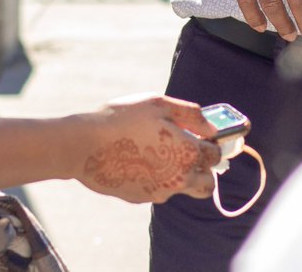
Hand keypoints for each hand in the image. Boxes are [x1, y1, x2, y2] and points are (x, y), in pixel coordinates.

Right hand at [76, 95, 219, 204]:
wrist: (86, 146)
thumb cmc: (123, 118)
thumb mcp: (159, 104)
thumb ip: (190, 114)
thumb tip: (211, 127)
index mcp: (186, 153)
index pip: (216, 155)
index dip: (213, 142)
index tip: (205, 135)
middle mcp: (178, 179)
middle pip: (207, 183)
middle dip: (205, 169)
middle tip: (189, 150)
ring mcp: (159, 193)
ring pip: (183, 189)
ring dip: (181, 174)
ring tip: (158, 150)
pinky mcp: (141, 198)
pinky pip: (159, 190)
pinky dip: (157, 178)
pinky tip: (139, 158)